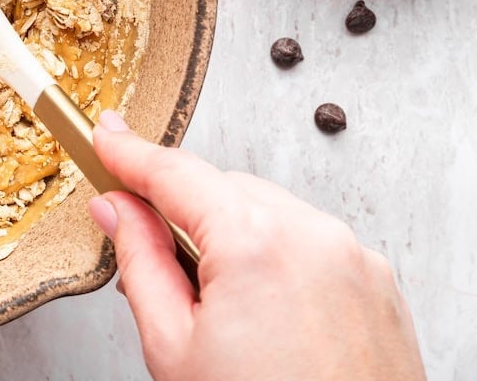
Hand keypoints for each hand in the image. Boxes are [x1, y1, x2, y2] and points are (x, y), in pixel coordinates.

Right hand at [88, 111, 424, 380]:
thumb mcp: (173, 346)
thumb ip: (139, 262)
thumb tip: (116, 210)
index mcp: (254, 243)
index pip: (174, 173)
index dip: (129, 152)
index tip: (105, 135)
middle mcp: (313, 235)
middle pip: (222, 190)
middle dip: (184, 212)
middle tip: (153, 260)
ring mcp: (352, 257)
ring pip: (267, 212)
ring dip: (232, 235)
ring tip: (221, 310)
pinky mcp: (376, 282)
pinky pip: (310, 241)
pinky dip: (277, 258)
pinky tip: (264, 314)